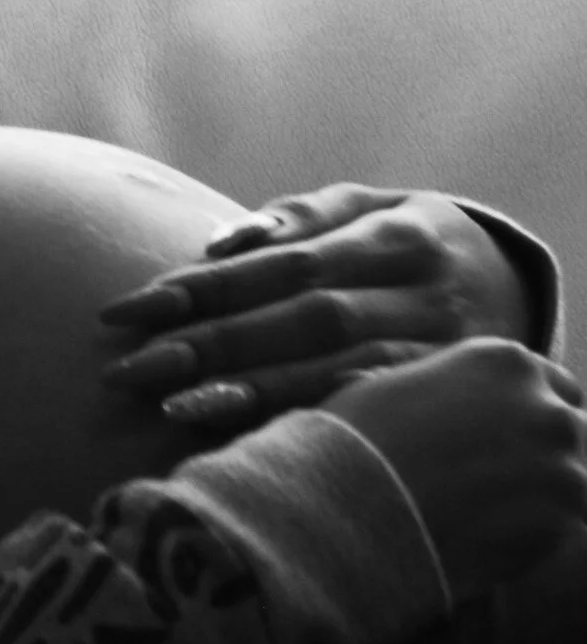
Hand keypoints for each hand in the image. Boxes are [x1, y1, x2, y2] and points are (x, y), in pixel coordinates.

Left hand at [96, 183, 533, 430]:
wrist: (516, 285)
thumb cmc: (409, 241)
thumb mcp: (371, 207)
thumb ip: (301, 217)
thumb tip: (223, 241)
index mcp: (399, 237)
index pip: (285, 265)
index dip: (205, 289)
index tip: (126, 310)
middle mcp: (422, 295)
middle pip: (302, 319)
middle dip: (210, 344)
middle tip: (128, 369)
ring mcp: (438, 352)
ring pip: (334, 370)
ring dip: (248, 391)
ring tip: (170, 406)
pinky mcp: (440, 398)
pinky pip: (364, 410)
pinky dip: (303, 419)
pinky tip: (248, 437)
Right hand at [320, 338, 586, 608]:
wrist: (346, 503)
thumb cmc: (351, 441)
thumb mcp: (392, 386)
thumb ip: (443, 388)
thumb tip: (444, 405)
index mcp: (505, 361)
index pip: (555, 383)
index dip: (531, 410)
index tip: (510, 435)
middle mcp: (546, 405)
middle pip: (574, 428)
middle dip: (546, 450)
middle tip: (502, 479)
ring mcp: (563, 464)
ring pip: (574, 479)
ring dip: (544, 494)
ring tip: (492, 514)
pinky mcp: (564, 521)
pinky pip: (563, 524)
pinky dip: (536, 533)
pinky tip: (488, 536)